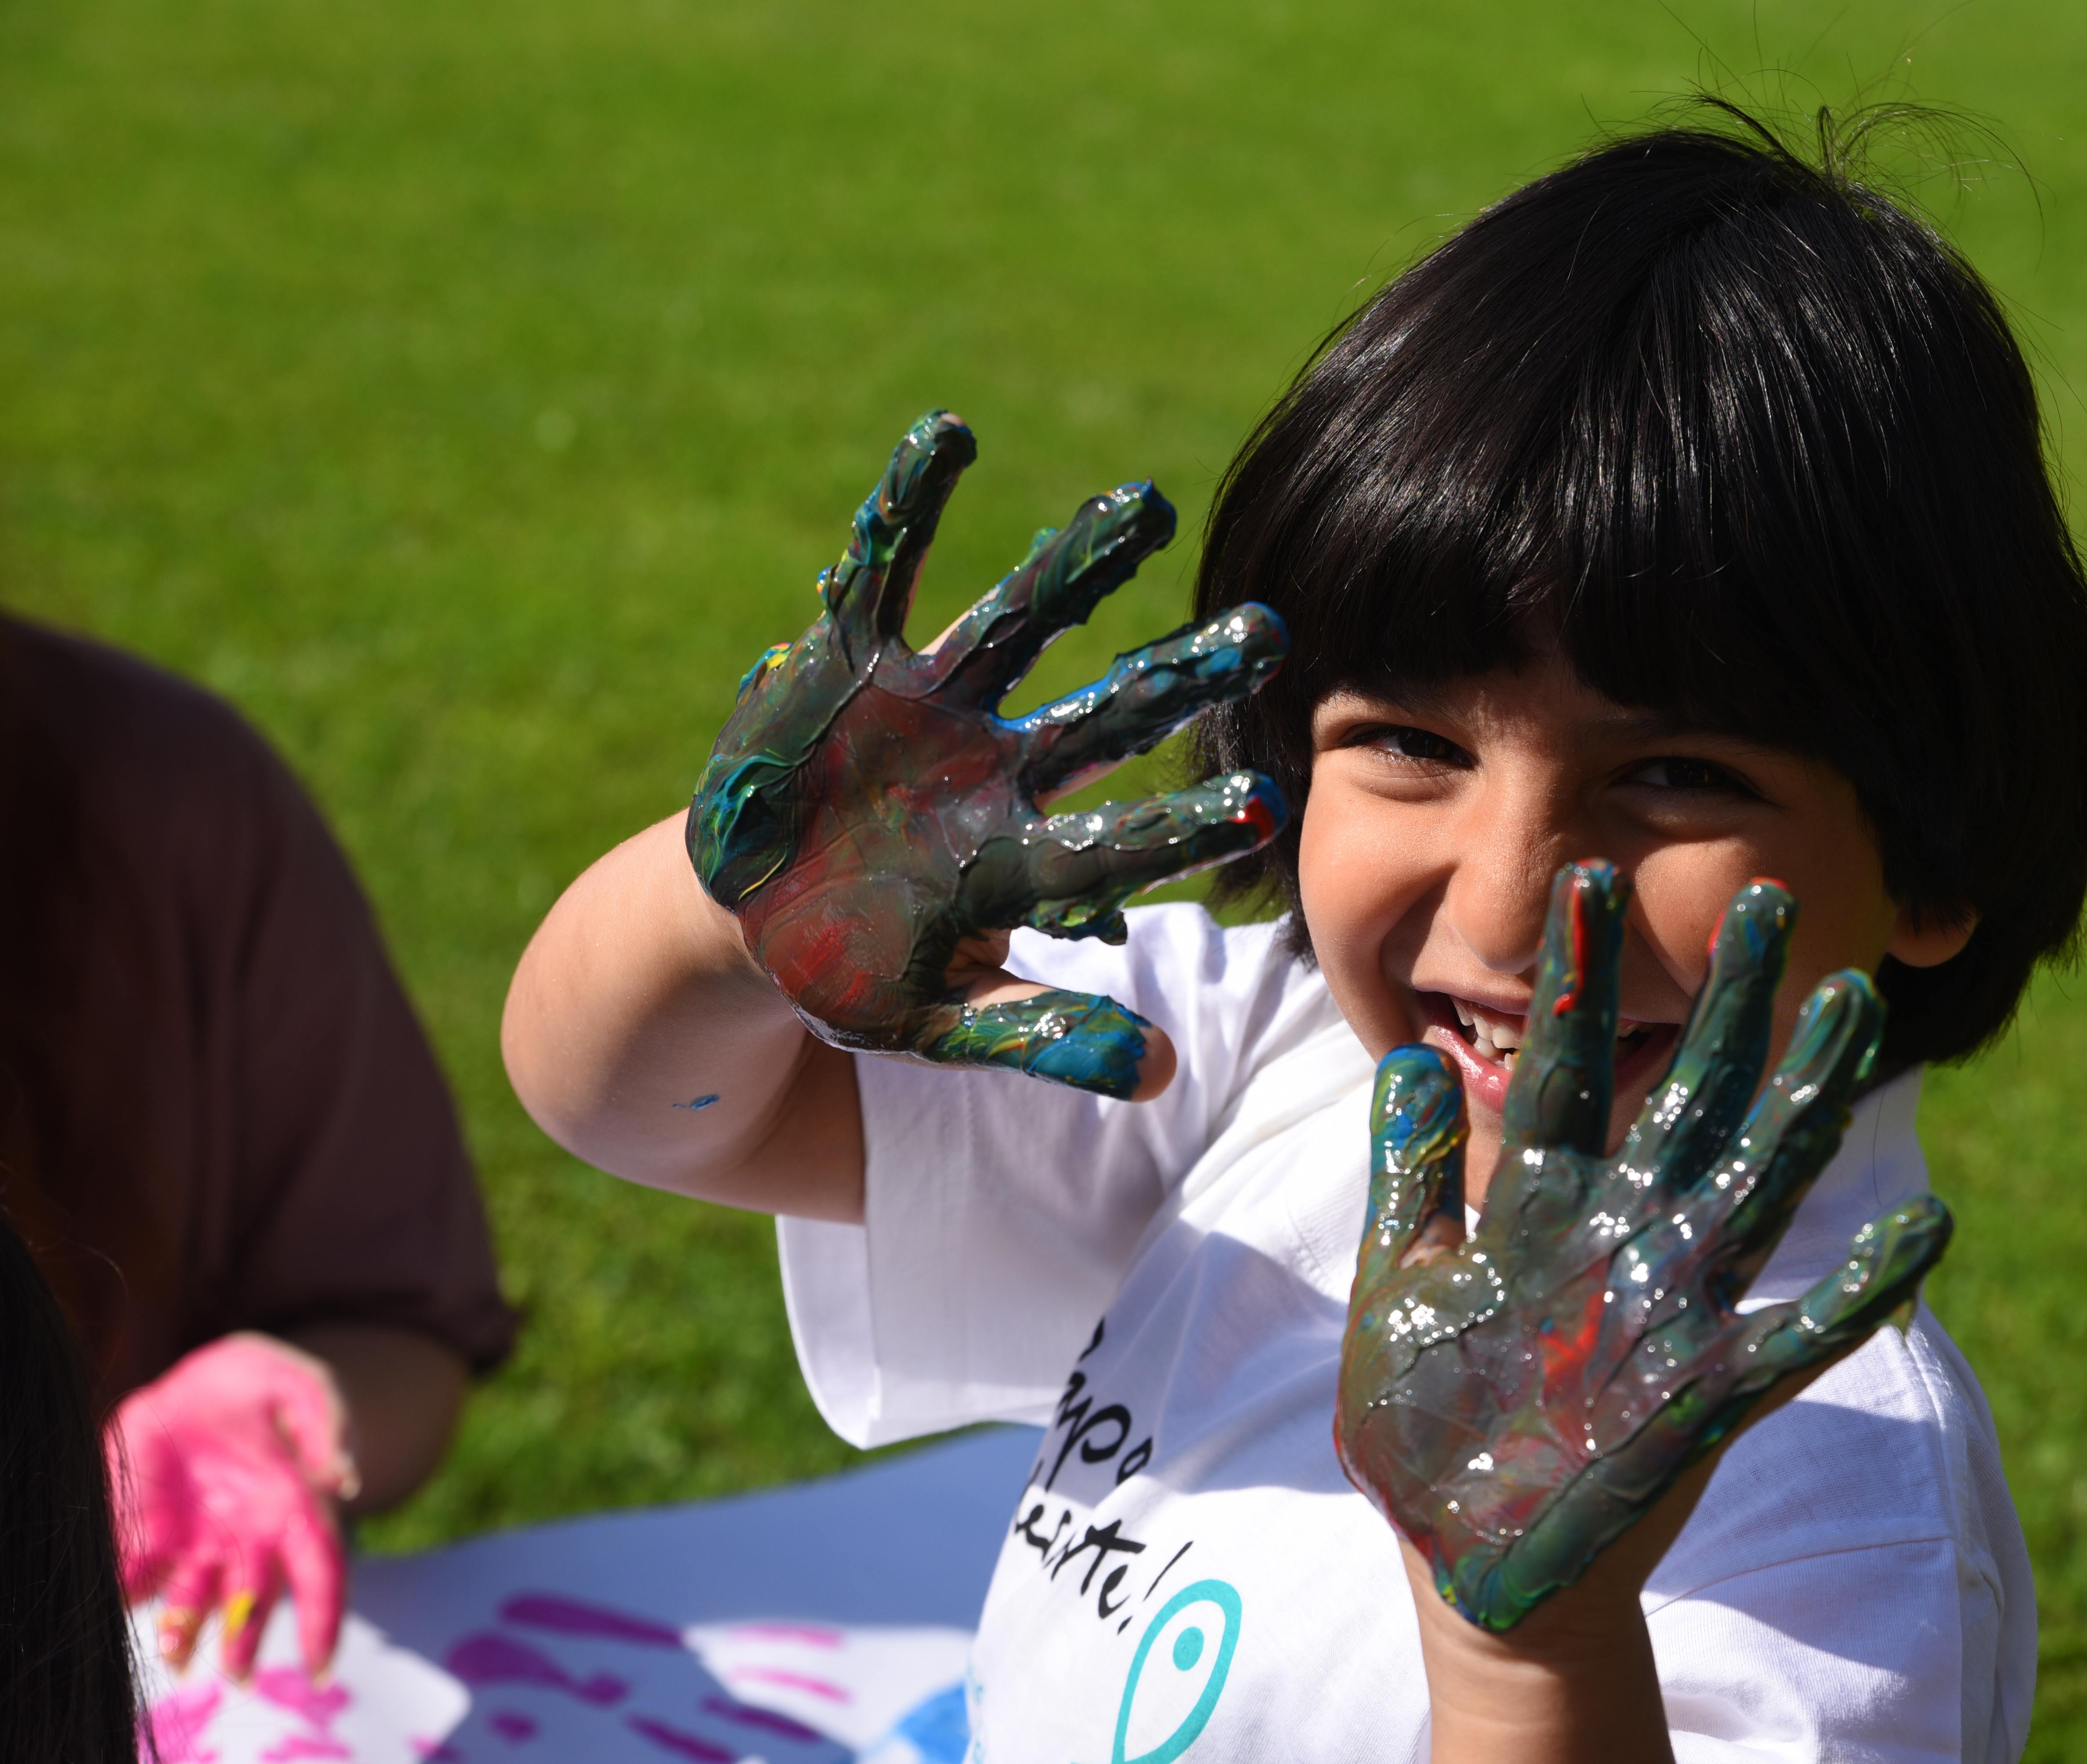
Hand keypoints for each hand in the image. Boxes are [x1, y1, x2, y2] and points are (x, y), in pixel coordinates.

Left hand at [108, 1333, 357, 1681]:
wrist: (197, 1376)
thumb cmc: (261, 1380)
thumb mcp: (301, 1385)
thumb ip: (325, 1423)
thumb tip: (344, 1477)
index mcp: (296, 1509)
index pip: (321, 1576)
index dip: (323, 1623)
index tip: (320, 1666)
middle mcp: (249, 1538)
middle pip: (252, 1604)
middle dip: (244, 1643)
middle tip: (236, 1675)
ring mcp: (196, 1540)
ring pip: (193, 1603)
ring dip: (185, 1633)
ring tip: (176, 1655)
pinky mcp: (146, 1532)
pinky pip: (135, 1574)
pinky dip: (127, 1593)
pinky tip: (120, 1601)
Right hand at [687, 409, 1288, 1097]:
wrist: (747, 916)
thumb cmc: (854, 973)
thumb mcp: (938, 1021)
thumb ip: (1042, 1040)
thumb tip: (1164, 1078)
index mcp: (1021, 857)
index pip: (1123, 837)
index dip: (1184, 821)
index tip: (1262, 802)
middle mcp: (995, 768)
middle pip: (1103, 716)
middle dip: (1178, 674)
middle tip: (1269, 631)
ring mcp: (929, 708)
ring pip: (1016, 624)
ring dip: (1074, 565)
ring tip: (1146, 505)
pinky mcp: (852, 660)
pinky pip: (880, 570)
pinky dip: (907, 507)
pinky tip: (948, 434)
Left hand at [1335, 861, 1954, 1629]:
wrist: (1464, 1565)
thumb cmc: (1422, 1429)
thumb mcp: (1396, 1288)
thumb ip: (1408, 1180)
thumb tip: (1400, 1058)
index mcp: (1536, 1205)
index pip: (1561, 1066)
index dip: (1577, 975)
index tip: (1590, 874)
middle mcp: (1619, 1235)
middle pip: (1682, 1096)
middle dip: (1722, 1003)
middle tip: (1761, 899)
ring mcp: (1672, 1310)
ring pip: (1754, 1181)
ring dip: (1805, 1097)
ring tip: (1855, 1004)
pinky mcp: (1705, 1398)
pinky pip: (1796, 1337)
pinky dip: (1859, 1289)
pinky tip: (1926, 1228)